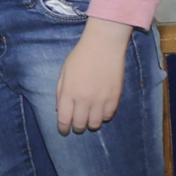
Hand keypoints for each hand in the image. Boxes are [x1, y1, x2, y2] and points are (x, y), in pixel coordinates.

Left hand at [53, 19, 130, 134]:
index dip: (63, 128)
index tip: (64, 131)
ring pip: (95, 124)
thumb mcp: (64, 72)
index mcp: (69, 92)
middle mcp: (84, 99)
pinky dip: (104, 116)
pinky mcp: (114, 97)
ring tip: (90, 119)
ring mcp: (101, 99)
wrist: (104, 45)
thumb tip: (60, 110)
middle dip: (77, 128)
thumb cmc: (80, 56)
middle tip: (77, 125)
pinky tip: (101, 111)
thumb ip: (60, 92)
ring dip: (91, 124)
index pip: (64, 119)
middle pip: (80, 125)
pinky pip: (109, 116)